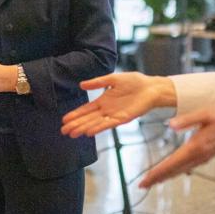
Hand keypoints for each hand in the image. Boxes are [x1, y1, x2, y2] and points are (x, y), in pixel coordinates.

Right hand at [61, 72, 175, 137]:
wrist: (151, 87)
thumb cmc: (134, 82)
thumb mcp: (112, 79)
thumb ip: (97, 82)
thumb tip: (81, 84)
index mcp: (103, 101)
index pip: (86, 109)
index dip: (75, 115)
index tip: (64, 120)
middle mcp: (107, 110)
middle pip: (87, 119)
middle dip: (75, 125)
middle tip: (63, 131)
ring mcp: (114, 115)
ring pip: (95, 123)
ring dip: (84, 128)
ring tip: (73, 134)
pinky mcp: (123, 118)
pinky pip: (108, 124)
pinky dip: (98, 128)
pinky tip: (89, 132)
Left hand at [138, 105, 214, 188]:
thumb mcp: (205, 113)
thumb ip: (187, 119)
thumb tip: (171, 125)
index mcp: (195, 147)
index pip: (171, 163)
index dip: (157, 173)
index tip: (144, 181)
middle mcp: (197, 156)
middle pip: (173, 171)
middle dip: (156, 179)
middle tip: (141, 186)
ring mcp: (201, 158)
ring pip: (179, 171)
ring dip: (164, 177)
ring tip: (151, 181)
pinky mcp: (203, 157)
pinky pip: (185, 168)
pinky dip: (173, 172)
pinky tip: (168, 173)